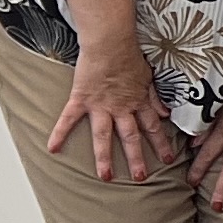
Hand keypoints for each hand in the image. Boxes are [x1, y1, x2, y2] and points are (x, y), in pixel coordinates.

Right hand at [44, 48, 177, 186]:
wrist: (111, 43)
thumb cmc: (130, 56)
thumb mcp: (149, 77)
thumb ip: (155, 98)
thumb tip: (165, 114)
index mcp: (139, 102)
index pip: (153, 127)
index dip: (161, 143)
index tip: (169, 159)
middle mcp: (121, 108)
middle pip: (131, 137)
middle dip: (137, 158)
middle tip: (141, 178)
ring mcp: (101, 106)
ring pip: (104, 136)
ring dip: (105, 157)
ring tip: (106, 177)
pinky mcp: (81, 100)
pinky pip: (68, 119)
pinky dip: (60, 133)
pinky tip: (53, 149)